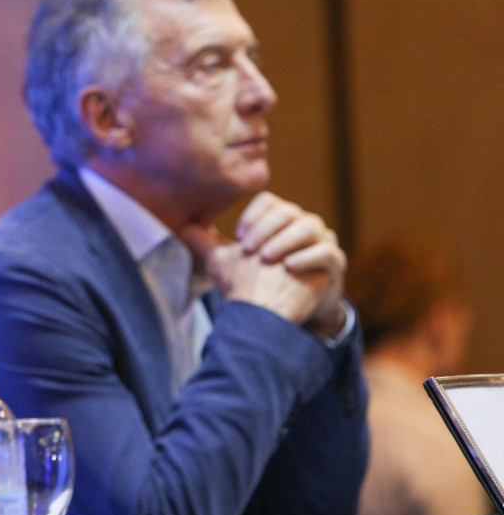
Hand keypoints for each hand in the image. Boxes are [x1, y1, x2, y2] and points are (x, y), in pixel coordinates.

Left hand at [180, 192, 346, 336]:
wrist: (282, 313)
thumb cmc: (255, 282)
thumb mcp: (224, 262)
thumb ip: (204, 243)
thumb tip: (180, 227)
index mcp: (278, 218)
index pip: (267, 201)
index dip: (252, 217)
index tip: (238, 238)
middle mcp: (302, 223)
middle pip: (287, 211)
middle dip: (265, 229)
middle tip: (249, 250)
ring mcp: (322, 241)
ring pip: (308, 226)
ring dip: (284, 240)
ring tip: (267, 258)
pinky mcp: (335, 263)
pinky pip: (327, 251)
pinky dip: (307, 256)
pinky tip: (289, 266)